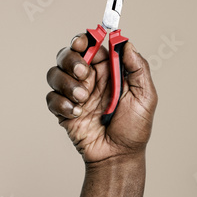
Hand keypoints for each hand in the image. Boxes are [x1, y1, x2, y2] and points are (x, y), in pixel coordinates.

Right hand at [45, 33, 156, 164]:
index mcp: (108, 70)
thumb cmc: (134, 129)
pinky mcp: (62, 110)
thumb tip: (126, 42)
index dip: (84, 39)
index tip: (83, 42)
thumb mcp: (145, 96)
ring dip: (66, 84)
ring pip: (54, 73)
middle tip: (84, 73)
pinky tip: (77, 114)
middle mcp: (89, 78)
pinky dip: (62, 103)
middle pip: (67, 54)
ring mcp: (73, 93)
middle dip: (71, 59)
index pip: (90, 44)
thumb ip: (138, 67)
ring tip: (83, 100)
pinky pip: (51, 97)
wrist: (118, 156)